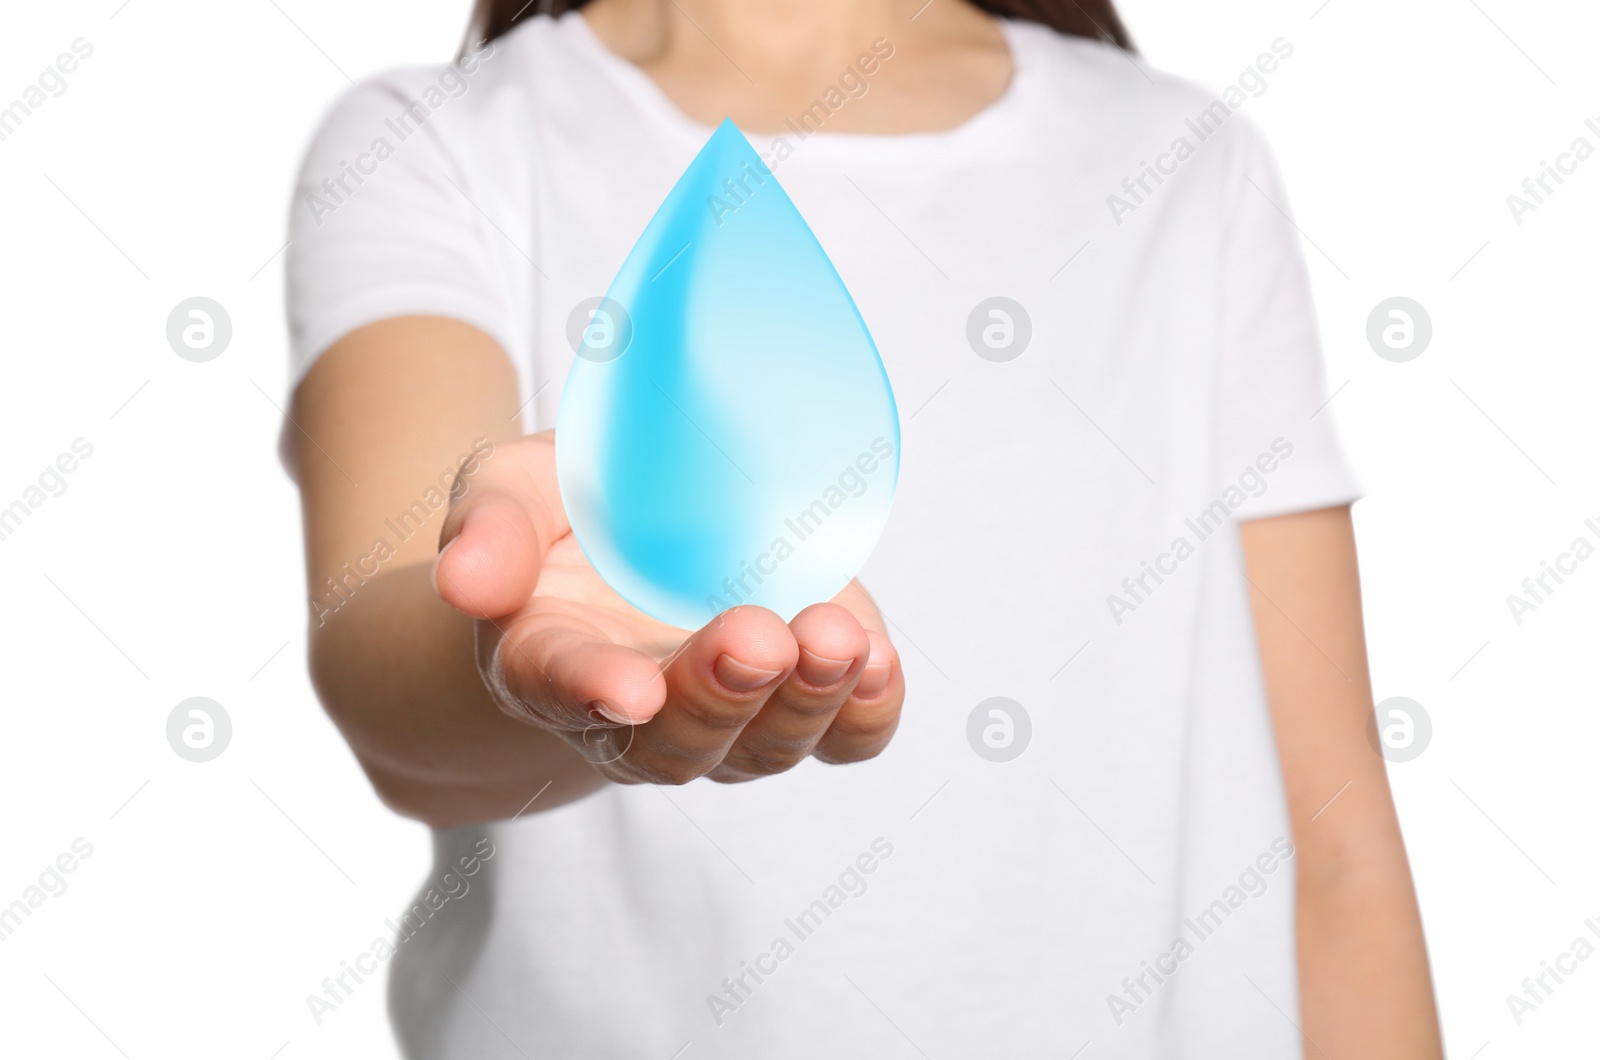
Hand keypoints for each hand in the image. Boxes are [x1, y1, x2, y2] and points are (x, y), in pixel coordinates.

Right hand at [431, 432, 904, 784]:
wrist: (629, 540)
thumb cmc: (562, 515)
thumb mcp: (510, 487)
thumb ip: (489, 526)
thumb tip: (463, 582)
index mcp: (546, 658)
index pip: (560, 689)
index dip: (592, 692)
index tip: (630, 690)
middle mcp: (636, 712)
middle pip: (675, 744)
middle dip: (721, 698)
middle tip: (757, 641)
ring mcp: (725, 713)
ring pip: (762, 747)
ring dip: (804, 703)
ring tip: (837, 642)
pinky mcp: (799, 693)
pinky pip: (841, 736)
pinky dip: (865, 713)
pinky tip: (879, 663)